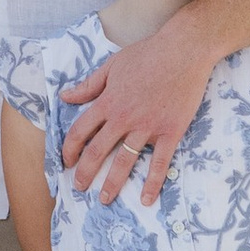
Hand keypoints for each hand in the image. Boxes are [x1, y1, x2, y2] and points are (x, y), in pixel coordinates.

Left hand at [59, 20, 216, 204]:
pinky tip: (146, 199)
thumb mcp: (112, 65)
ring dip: (113, 183)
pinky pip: (159, 163)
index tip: (66, 162)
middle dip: (85, 173)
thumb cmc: (147, 54)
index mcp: (108, 101)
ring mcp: (147, 127)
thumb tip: (65, 97)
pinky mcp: (170, 131)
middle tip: (79, 187)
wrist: (184, 50)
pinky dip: (152, 183)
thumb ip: (89, 85)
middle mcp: (124, 118)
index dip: (70, 149)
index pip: (80, 131)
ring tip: (105, 199)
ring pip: (124, 161)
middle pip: (97, 151)